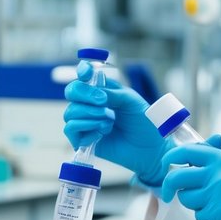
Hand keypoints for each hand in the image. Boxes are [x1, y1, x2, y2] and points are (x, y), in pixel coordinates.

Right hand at [63, 60, 170, 185]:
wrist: (150, 148)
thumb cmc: (144, 123)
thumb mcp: (130, 101)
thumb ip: (110, 93)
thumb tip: (93, 91)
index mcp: (103, 91)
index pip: (84, 76)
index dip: (82, 71)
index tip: (86, 72)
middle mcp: (91, 105)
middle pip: (71, 91)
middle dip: (83, 94)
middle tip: (103, 102)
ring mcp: (86, 122)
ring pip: (70, 112)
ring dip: (89, 114)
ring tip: (108, 121)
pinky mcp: (83, 140)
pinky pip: (70, 129)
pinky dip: (85, 127)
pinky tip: (101, 133)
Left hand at [159, 136, 220, 219]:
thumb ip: (214, 157)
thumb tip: (193, 148)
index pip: (186, 152)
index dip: (169, 158)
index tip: (164, 166)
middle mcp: (219, 173)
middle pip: (177, 177)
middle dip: (170, 187)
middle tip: (170, 193)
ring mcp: (218, 194)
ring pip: (187, 199)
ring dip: (196, 203)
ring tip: (216, 203)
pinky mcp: (219, 214)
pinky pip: (199, 216)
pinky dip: (208, 217)